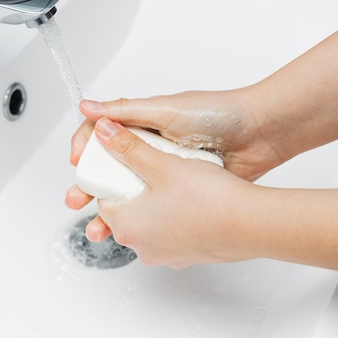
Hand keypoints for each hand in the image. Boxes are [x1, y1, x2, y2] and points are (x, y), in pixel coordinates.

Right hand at [65, 90, 285, 241]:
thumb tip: (87, 107)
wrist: (260, 134)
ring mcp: (168, 170)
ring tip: (98, 228)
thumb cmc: (218, 113)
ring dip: (111, 210)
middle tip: (76, 200)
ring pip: (130, 192)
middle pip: (111, 168)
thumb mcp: (167, 109)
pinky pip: (156, 203)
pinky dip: (141, 217)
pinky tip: (132, 230)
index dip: (85, 147)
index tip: (77, 161)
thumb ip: (126, 111)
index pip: (102, 133)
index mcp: (144, 124)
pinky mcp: (184, 188)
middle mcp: (152, 146)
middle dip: (90, 186)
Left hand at [74, 118, 257, 266]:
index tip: (124, 162)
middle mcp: (141, 247)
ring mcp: (165, 255)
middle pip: (125, 210)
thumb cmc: (208, 199)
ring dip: (155, 202)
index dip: (112, 176)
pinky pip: (172, 231)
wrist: (251, 224)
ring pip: (149, 221)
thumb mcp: (162, 164)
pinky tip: (192, 198)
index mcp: (126, 227)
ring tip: (174, 180)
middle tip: (152, 167)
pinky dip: (175, 215)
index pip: (103, 198)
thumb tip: (104, 132)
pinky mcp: (187, 255)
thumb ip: (128, 147)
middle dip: (134, 188)